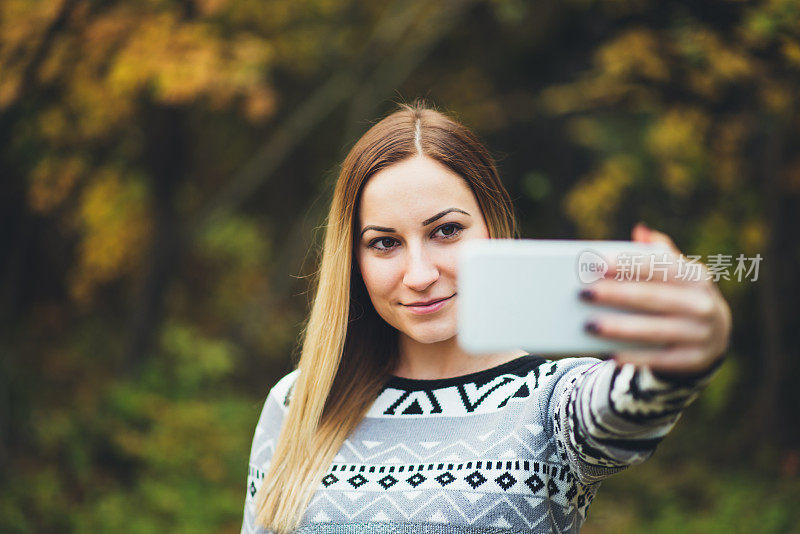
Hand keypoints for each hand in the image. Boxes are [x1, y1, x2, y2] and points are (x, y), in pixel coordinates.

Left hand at [581, 222, 731, 374]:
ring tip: (589, 325)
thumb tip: (640, 230)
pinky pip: (661, 359)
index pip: (658, 265)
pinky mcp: (696, 359)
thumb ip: (657, 253)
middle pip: (652, 297)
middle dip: (616, 295)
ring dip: (620, 328)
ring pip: (655, 330)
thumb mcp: (676, 273)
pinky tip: (610, 354)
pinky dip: (636, 357)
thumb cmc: (679, 295)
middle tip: (583, 294)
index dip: (627, 264)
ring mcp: (702, 333)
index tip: (596, 263)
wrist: (715, 334)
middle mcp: (703, 303)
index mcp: (695, 276)